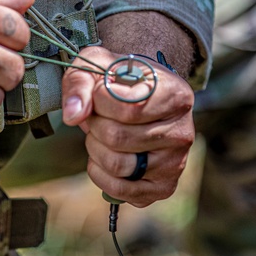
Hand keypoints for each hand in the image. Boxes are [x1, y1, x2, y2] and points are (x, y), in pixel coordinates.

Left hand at [60, 46, 194, 206]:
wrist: (142, 96)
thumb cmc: (120, 80)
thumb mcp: (98, 65)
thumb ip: (81, 82)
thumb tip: (73, 115)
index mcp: (175, 95)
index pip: (127, 108)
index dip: (99, 101)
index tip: (99, 93)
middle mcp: (182, 131)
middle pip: (117, 138)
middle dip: (94, 126)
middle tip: (97, 116)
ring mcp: (175, 163)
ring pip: (117, 165)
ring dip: (95, 149)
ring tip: (101, 134)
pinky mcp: (163, 187)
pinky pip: (120, 190)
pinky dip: (100, 174)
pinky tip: (103, 156)